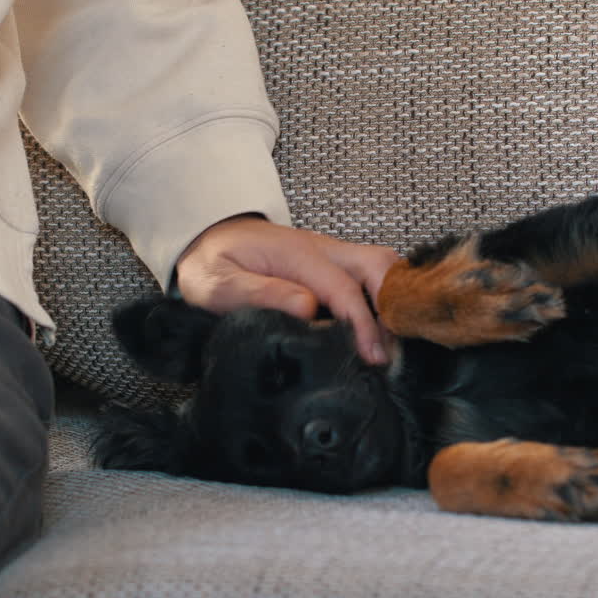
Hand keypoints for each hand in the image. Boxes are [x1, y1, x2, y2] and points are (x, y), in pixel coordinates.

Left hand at [175, 215, 399, 364]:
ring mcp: (328, 254)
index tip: (372, 357)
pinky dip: (381, 299)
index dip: (363, 324)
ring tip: (390, 346)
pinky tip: (378, 331)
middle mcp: (321, 249)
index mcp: (296, 253)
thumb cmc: (210, 264)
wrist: (203, 240)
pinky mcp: (329, 265)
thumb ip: (261, 294)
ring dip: (392, 301)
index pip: (344, 288)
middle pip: (378, 264)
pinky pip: (367, 276)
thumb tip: (307, 309)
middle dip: (394, 305)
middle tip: (390, 352)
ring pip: (378, 267)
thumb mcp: (219, 283)